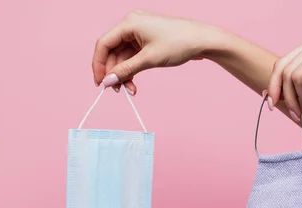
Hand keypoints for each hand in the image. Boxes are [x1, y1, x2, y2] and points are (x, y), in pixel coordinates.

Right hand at [92, 10, 211, 94]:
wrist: (203, 40)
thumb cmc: (179, 43)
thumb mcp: (149, 59)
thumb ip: (126, 71)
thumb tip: (108, 82)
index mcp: (129, 23)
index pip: (104, 44)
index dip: (98, 65)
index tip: (100, 83)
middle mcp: (131, 25)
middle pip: (112, 52)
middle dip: (113, 72)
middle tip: (115, 91)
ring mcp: (139, 33)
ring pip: (122, 57)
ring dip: (123, 75)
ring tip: (129, 90)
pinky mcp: (146, 41)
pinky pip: (132, 57)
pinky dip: (131, 71)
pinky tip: (134, 84)